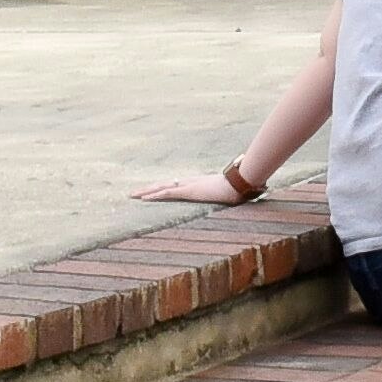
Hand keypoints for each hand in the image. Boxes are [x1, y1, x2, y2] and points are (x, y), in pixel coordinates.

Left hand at [133, 166, 251, 204]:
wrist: (242, 182)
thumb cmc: (240, 187)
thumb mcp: (233, 193)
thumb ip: (235, 192)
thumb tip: (248, 192)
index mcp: (198, 184)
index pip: (176, 186)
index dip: (163, 188)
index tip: (153, 192)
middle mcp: (190, 182)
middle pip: (165, 185)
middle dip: (149, 189)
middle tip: (134, 193)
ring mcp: (189, 185)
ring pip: (162, 188)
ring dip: (146, 192)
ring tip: (132, 195)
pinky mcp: (189, 190)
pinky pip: (168, 193)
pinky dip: (155, 195)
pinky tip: (144, 198)